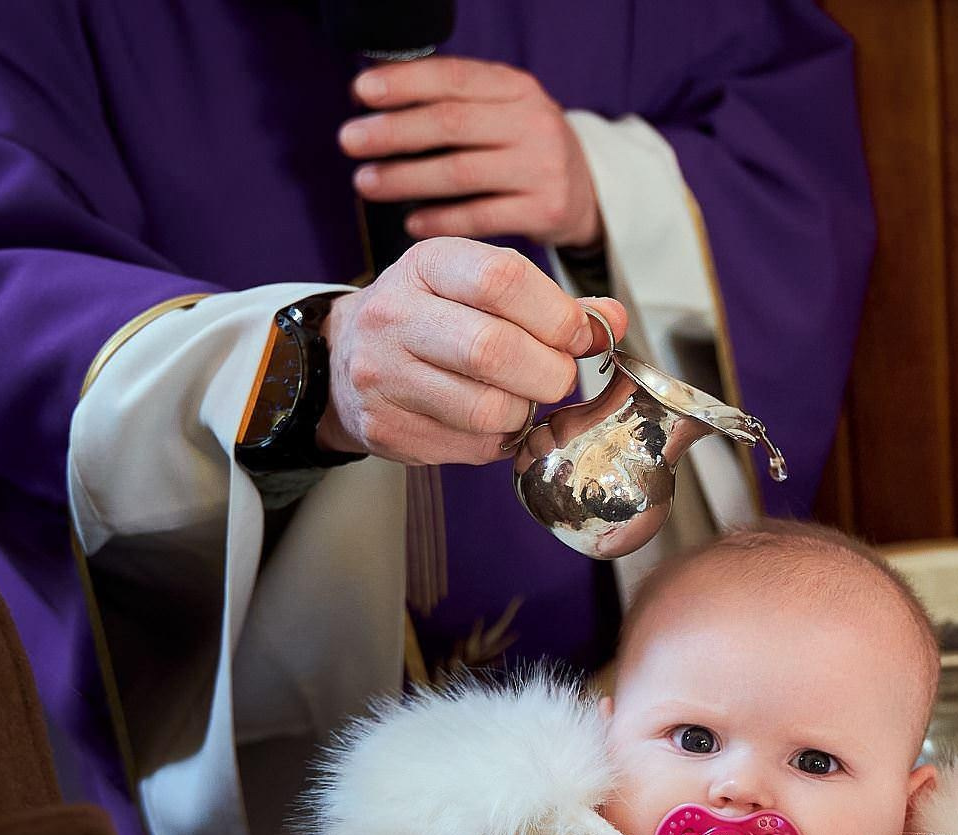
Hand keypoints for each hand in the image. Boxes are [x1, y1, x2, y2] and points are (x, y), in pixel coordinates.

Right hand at [316, 236, 627, 464]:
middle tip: (556, 377)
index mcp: (427, 264)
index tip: (578, 337)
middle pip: (495, 350)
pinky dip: (497, 439)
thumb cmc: (435, 316)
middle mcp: (394, 314)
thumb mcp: (482, 288)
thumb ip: (553, 304)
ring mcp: (382, 375)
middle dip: (549, 373)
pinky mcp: (386, 428)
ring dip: (524, 411)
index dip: (558, 315)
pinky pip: (471, 446)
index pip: (503, 279)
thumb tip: (612, 321)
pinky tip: (487, 419)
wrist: (345, 356)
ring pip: (488, 409)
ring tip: (517, 397)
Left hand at [342, 56, 602, 248]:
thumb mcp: (501, 109)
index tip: (361, 92)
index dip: (404, 83)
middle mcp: (534, 123)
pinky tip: (411, 221)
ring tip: (366, 182)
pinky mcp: (546, 210)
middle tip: (350, 141)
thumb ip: (453, 101)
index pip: (453, 78)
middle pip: (451, 124)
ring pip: (460, 173)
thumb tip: (372, 97)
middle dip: (393, 132)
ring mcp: (543, 168)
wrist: (586, 192)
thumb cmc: (522, 147)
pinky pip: (481, 217)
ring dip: (405, 178)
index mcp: (516, 88)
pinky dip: (440, 220)